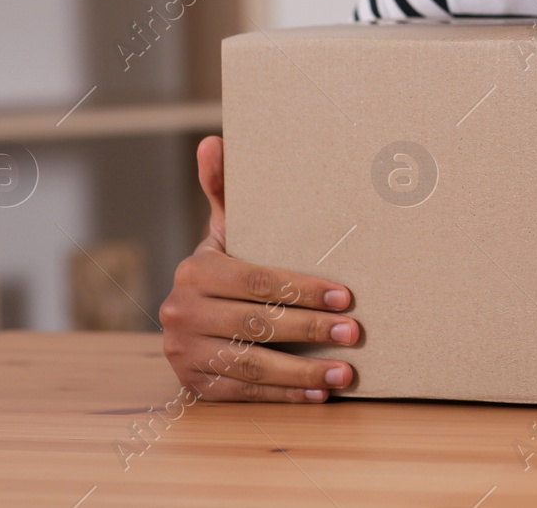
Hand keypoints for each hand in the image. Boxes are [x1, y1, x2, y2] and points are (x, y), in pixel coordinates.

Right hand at [159, 136, 359, 401]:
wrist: (194, 313)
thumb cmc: (228, 265)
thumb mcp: (228, 229)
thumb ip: (225, 189)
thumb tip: (214, 140)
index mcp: (195, 270)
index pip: (258, 281)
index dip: (303, 290)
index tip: (345, 296)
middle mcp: (180, 313)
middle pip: (258, 324)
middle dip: (310, 330)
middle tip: (355, 332)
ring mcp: (184, 352)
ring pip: (252, 364)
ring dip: (303, 372)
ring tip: (346, 371)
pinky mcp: (194, 385)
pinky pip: (244, 393)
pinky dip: (284, 396)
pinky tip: (319, 393)